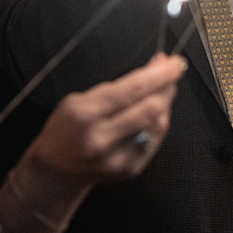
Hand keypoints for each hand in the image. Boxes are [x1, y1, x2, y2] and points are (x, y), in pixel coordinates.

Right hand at [22, 52, 183, 186]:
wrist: (58, 170)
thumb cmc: (67, 128)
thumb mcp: (77, 99)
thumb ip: (115, 87)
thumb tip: (151, 68)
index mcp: (86, 115)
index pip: (131, 90)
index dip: (158, 74)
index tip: (174, 62)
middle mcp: (103, 139)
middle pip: (150, 108)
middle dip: (167, 85)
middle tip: (173, 70)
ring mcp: (119, 158)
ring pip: (158, 124)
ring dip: (166, 101)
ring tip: (164, 87)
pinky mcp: (131, 168)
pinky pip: (156, 139)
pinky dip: (160, 120)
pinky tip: (157, 110)